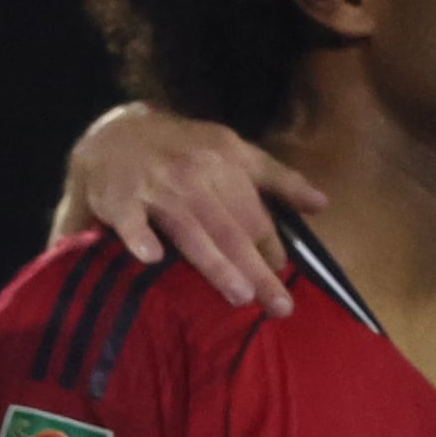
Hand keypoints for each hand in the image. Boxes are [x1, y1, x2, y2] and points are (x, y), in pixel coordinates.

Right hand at [58, 106, 319, 315]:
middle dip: (256, 267)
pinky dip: (139, 237)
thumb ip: (276, 178)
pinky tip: (150, 259)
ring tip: (240, 294)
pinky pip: (131, 222)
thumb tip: (321, 204)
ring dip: (215, 262)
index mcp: (225, 160)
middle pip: (231, 228)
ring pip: (191, 229)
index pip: (254, 212)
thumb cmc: (181, 149)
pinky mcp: (119, 199)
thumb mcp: (232, 151)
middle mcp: (194, 173)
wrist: (114, 130)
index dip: (272, 244)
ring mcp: (156, 186)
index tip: (285, 273)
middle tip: (279, 305)